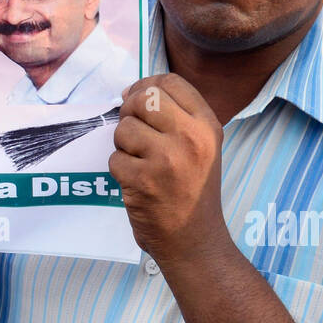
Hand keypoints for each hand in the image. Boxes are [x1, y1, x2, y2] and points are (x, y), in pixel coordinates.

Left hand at [110, 74, 226, 264]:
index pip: (171, 82)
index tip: (137, 98)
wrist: (194, 240)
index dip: (147, 84)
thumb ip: (173, 115)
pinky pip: (114, 158)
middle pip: (144, 98)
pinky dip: (120, 170)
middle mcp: (190, 138)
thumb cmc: (193, 189)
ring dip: (124, 145)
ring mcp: (166, 160)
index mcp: (207, 126)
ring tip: (140, 162)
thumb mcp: (201, 146)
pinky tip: (138, 181)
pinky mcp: (142, 181)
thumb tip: (129, 91)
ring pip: (124, 128)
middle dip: (130, 111)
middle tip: (135, 132)